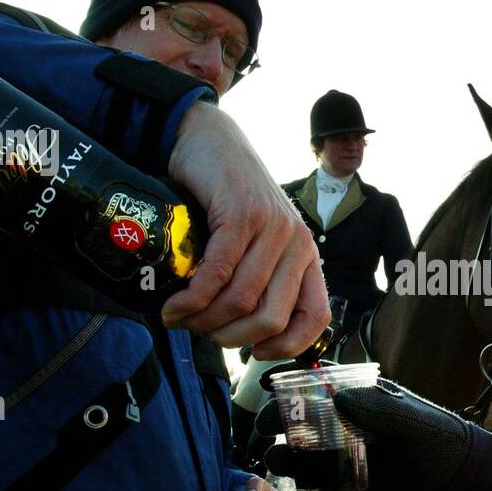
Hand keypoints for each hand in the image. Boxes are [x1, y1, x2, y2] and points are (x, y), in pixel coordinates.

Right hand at [161, 102, 329, 357]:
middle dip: (230, 338)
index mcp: (306, 255)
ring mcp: (272, 227)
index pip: (316, 317)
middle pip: (271, 318)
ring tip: (179, 318)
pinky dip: (191, 299)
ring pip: (241, 300)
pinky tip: (175, 305)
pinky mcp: (241, 214)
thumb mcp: (254, 240)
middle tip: (201, 332)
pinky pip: (217, 273)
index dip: (287, 346)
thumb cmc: (226, 195)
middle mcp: (297, 243)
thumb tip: (239, 334)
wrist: (208, 137)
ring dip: (203, 321)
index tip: (254, 353)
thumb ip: (257, 278)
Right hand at [255, 378, 491, 490]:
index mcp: (364, 409)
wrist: (466, 490)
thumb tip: (335, 396)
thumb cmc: (443, 444)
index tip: (270, 399)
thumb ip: (375, 408)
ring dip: (291, 467)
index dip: (290, 394)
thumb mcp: (411, 421)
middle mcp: (352, 438)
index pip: (319, 394)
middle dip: (282, 434)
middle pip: (305, 433)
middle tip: (266, 437)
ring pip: (310, 469)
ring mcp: (353, 472)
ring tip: (281, 466)